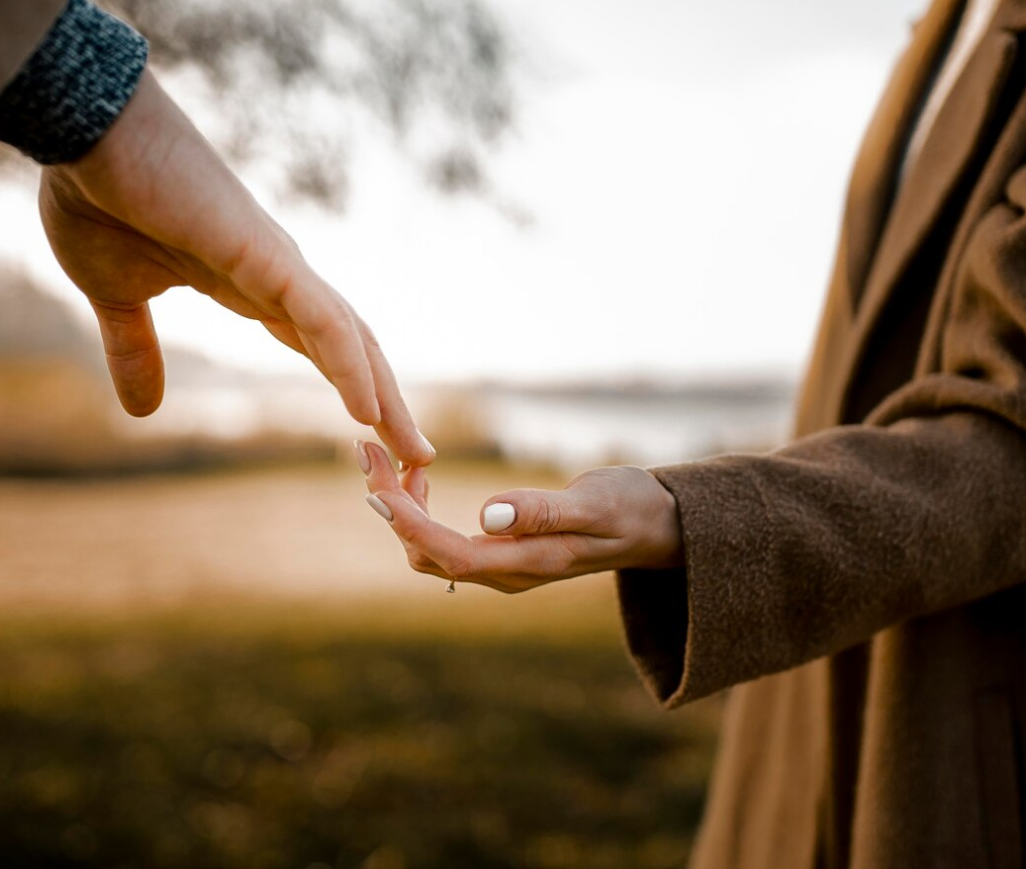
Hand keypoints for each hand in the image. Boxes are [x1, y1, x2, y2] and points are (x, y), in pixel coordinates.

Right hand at [39, 70, 434, 466]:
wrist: (82, 128)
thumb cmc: (97, 196)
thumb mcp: (116, 297)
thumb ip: (137, 349)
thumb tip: (143, 411)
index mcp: (250, 284)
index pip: (319, 344)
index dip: (351, 386)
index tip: (375, 436)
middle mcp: (277, 274)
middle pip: (350, 345)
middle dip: (387, 400)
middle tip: (419, 454)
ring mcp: (274, 262)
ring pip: (348, 336)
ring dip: (384, 394)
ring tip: (413, 447)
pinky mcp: (262, 252)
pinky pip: (319, 318)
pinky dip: (346, 364)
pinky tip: (368, 409)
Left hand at [357, 441, 682, 592]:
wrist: (658, 525)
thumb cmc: (632, 508)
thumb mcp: (595, 503)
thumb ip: (544, 511)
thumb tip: (488, 515)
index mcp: (526, 564)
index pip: (449, 553)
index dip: (408, 524)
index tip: (377, 488)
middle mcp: (506, 573)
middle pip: (426, 552)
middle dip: (391, 507)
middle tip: (367, 452)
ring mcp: (502, 566)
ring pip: (430, 547)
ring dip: (401, 507)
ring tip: (388, 459)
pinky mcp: (501, 551)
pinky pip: (444, 538)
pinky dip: (420, 507)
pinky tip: (418, 474)